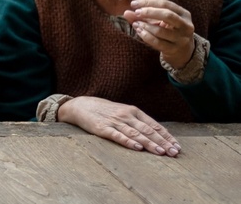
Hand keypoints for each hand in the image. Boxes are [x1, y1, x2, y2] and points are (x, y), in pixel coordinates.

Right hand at [58, 96, 179, 155]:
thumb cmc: (105, 111)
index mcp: (133, 111)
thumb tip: (156, 134)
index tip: (177, 146)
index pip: (154, 125)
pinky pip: (118, 136)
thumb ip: (137, 121)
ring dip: (149, 143)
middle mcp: (126, 115)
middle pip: (148, 130)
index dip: (167, 136)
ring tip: (161, 152)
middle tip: (174, 152)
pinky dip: (128, 141)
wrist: (80, 106)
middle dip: (162, 142)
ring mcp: (114, 122)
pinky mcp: (103, 128)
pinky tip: (137, 147)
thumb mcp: (123, 112)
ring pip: (136, 133)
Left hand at [123, 0, 194, 68]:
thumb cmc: (168, 31)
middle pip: (167, 15)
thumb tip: (126, 12)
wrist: (183, 52)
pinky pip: (158, 43)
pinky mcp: (174, 49)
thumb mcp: (160, 21)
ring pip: (161, 30)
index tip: (133, 4)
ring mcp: (181, 39)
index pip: (165, 4)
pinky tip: (139, 31)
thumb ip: (143, 16)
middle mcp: (186, 25)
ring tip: (136, 23)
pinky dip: (146, 36)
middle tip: (136, 12)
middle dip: (149, 12)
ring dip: (145, 26)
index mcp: (184, 14)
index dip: (148, 2)